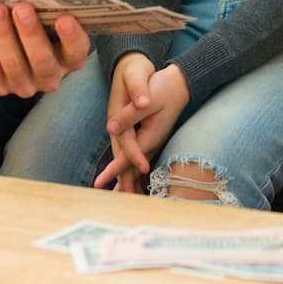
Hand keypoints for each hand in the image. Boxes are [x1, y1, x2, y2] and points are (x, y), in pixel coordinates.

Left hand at [0, 4, 91, 98]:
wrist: (15, 35)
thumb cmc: (38, 18)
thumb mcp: (48, 14)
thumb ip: (46, 8)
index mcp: (72, 58)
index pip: (76, 50)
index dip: (71, 36)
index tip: (64, 18)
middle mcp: (51, 77)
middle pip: (42, 60)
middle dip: (30, 32)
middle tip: (21, 7)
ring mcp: (24, 85)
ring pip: (12, 63)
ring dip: (2, 34)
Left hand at [95, 59, 188, 190]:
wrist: (182, 83)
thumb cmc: (164, 88)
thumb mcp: (148, 99)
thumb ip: (128, 115)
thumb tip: (110, 127)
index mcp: (150, 135)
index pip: (128, 156)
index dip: (113, 170)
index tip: (100, 182)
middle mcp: (152, 141)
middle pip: (134, 167)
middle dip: (123, 183)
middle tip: (111, 200)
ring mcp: (154, 140)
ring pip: (138, 164)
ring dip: (128, 180)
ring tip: (119, 194)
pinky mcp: (153, 137)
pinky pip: (140, 157)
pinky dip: (133, 168)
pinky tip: (130, 176)